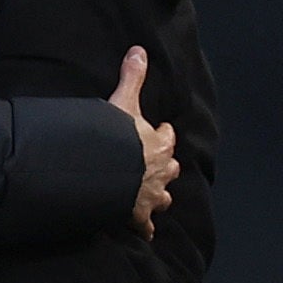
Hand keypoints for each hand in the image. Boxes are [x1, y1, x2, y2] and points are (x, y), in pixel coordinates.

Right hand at [108, 46, 178, 241]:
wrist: (112, 173)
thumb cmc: (118, 138)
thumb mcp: (124, 103)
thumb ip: (132, 78)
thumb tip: (139, 50)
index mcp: (158, 145)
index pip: (167, 137)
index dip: (163, 134)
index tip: (162, 131)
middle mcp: (160, 172)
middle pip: (170, 169)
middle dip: (166, 167)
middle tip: (157, 165)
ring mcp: (151, 195)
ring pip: (163, 199)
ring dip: (159, 197)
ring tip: (153, 196)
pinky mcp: (139, 215)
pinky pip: (146, 225)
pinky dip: (145, 228)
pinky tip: (143, 232)